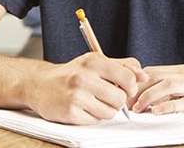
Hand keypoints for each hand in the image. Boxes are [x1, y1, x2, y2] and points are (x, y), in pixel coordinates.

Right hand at [28, 52, 146, 123]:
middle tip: (104, 97)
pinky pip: (95, 121)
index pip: (127, 78)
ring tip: (91, 102)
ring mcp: (76, 95)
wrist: (39, 84)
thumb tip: (144, 75)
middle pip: (120, 99)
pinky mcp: (70, 112)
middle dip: (116, 102)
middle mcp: (84, 76)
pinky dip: (91, 117)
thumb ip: (121, 66)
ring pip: (110, 113)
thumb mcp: (94, 63)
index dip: (130, 88)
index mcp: (93, 61)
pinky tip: (81, 108)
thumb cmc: (71, 74)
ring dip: (104, 110)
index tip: (123, 89)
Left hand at [133, 64, 183, 117]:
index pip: (154, 72)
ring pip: (171, 85)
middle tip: (130, 103)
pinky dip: (169, 106)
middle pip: (160, 77)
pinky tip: (157, 111)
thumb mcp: (172, 97)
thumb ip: (156, 90)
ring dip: (151, 97)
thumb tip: (128, 91)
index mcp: (182, 72)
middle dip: (142, 90)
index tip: (125, 94)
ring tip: (140, 108)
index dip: (138, 82)